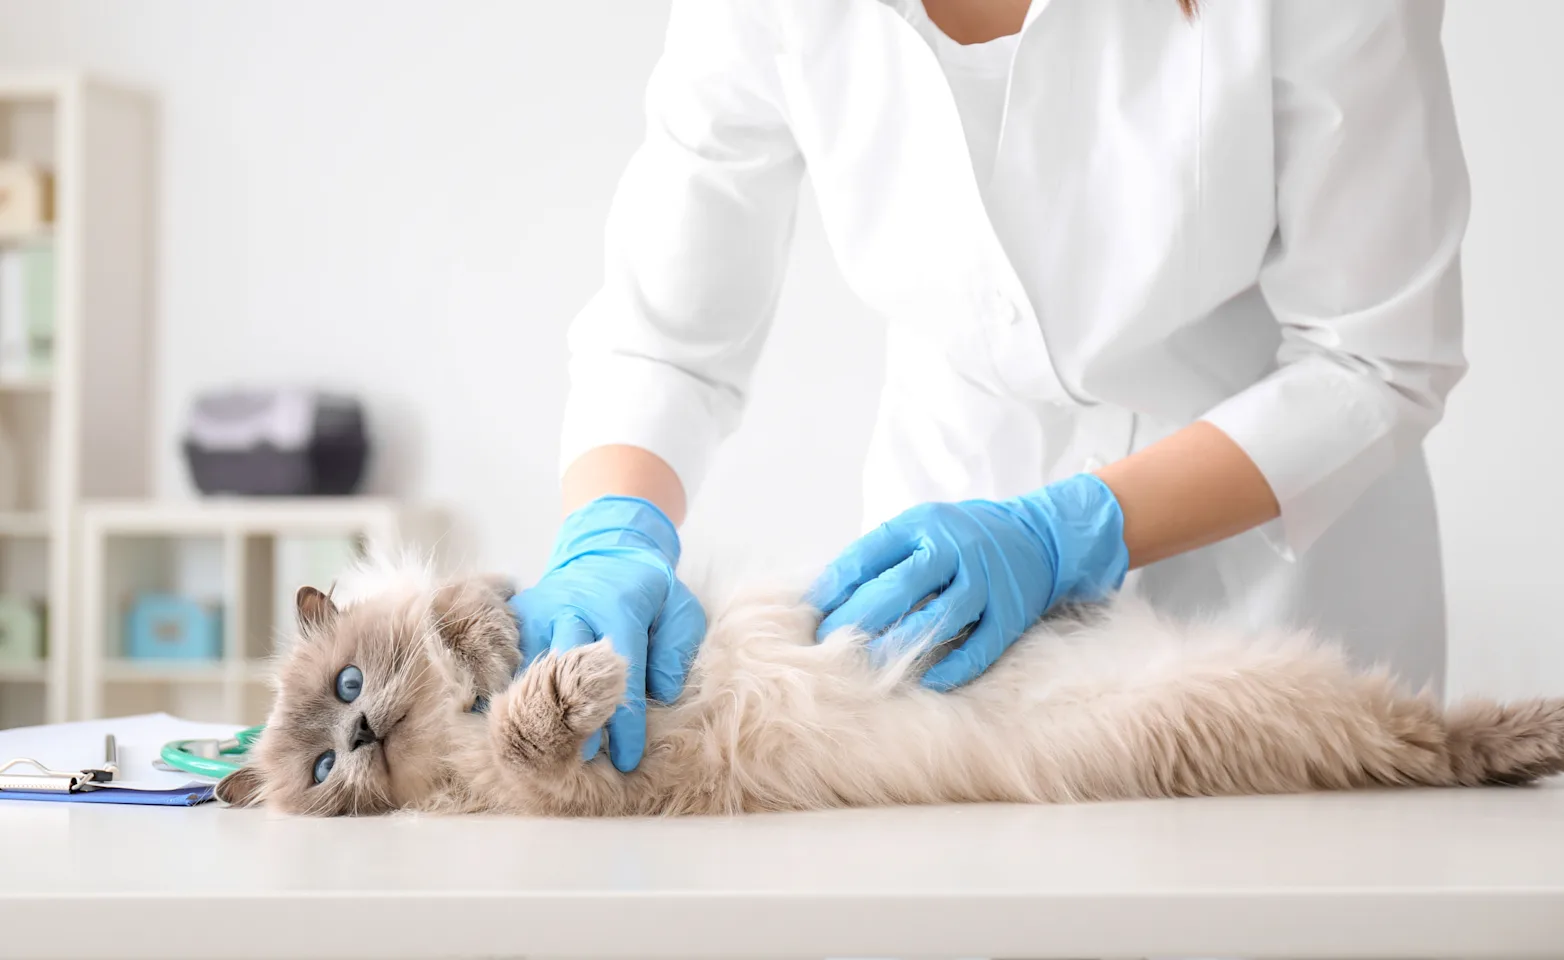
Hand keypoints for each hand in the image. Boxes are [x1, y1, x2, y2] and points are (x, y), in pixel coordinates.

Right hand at [509, 496, 705, 771]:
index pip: (622, 673)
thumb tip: (661, 691)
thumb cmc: (648, 590)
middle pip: (564, 670)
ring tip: (545, 752)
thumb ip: (676, 649)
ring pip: (530, 668)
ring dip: (538, 709)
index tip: (625, 760)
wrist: (604, 546)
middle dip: (571, 719)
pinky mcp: (517, 615)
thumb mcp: (679, 609)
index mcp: (618, 607)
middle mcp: (571, 607)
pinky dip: (514, 690)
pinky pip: (511, 659)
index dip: (624, 721)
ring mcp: (538, 609)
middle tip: (577, 761)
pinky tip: (519, 722)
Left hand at [804, 474, 1127, 690]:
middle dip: (860, 616)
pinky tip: (925, 683)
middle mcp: (957, 549)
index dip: (840, 580)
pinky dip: (953, 668)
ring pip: (938, 618)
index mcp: (926, 523)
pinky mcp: (1011, 614)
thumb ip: (882, 553)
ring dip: (898, 645)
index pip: (873, 551)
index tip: (814, 606)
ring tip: (866, 665)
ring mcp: (987, 583)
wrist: (1040, 537)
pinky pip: (979, 647)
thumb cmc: (962, 537)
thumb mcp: (923, 527)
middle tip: (829, 642)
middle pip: (901, 586)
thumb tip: (826, 593)